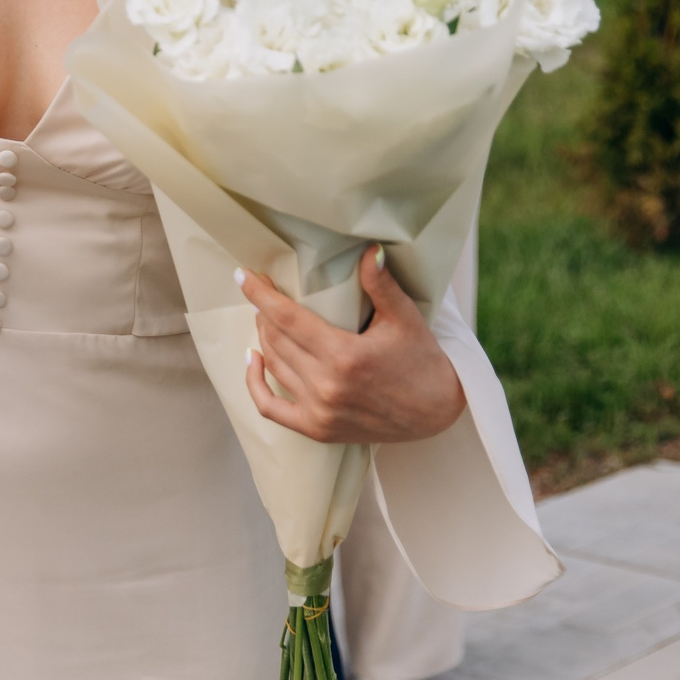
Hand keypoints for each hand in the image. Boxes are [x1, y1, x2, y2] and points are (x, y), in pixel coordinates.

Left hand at [242, 245, 464, 443]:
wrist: (436, 412)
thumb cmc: (421, 360)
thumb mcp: (405, 318)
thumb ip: (381, 284)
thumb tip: (369, 250)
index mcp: (345, 355)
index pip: (288, 318)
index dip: (261, 295)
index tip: (243, 275)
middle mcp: (327, 386)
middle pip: (276, 338)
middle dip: (263, 310)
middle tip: (262, 291)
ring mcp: (320, 412)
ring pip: (274, 365)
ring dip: (263, 337)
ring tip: (264, 316)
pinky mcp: (318, 429)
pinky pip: (270, 408)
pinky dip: (254, 383)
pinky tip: (252, 359)